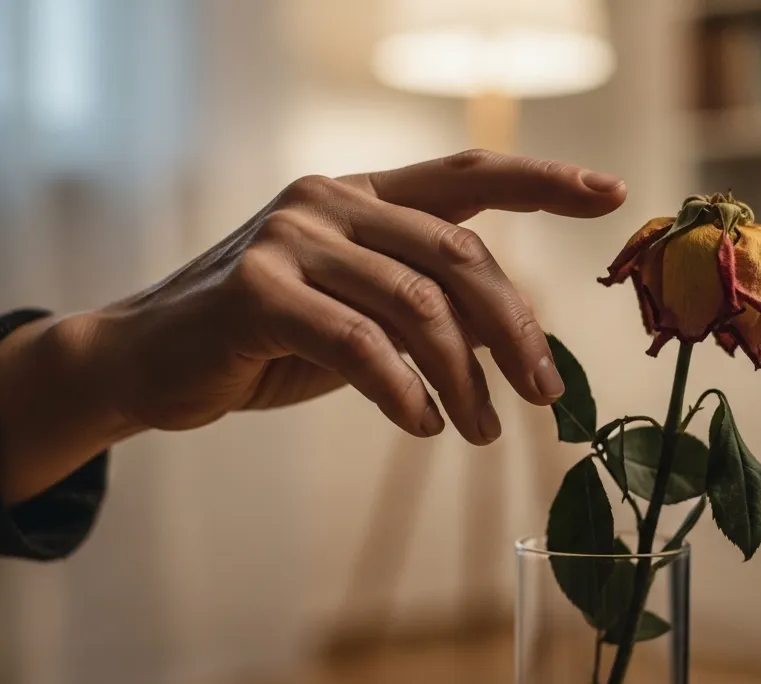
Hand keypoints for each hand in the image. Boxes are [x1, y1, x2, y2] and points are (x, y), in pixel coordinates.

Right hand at [0, 150, 626, 503]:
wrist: (149, 362)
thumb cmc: (266, 342)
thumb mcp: (357, 315)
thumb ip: (422, 308)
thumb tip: (518, 347)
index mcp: (362, 197)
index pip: (467, 174)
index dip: (543, 180)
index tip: (610, 194)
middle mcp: (331, 202)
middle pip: (459, 253)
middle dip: (515, 328)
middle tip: (543, 393)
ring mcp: (292, 239)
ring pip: (418, 306)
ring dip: (465, 379)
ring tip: (482, 431)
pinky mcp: (258, 291)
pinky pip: (360, 345)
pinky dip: (403, 391)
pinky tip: (422, 427)